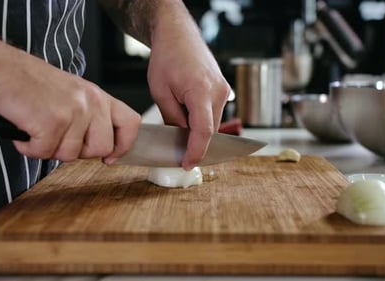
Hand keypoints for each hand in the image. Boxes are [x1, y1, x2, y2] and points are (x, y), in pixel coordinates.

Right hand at [0, 47, 140, 163]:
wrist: (0, 69)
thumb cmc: (32, 83)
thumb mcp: (74, 94)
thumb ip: (91, 117)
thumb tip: (104, 149)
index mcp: (99, 96)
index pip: (130, 123)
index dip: (123, 146)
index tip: (110, 157)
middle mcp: (91, 102)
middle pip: (102, 148)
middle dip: (79, 152)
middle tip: (58, 138)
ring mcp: (73, 112)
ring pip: (71, 155)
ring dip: (49, 148)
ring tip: (37, 128)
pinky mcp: (52, 122)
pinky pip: (45, 153)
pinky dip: (29, 148)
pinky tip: (25, 131)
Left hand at [146, 3, 229, 169]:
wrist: (178, 35)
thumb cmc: (166, 58)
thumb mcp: (160, 92)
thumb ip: (172, 119)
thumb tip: (179, 140)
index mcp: (200, 91)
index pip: (204, 130)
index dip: (196, 151)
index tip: (187, 164)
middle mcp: (218, 91)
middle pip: (210, 129)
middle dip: (195, 143)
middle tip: (177, 153)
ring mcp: (224, 90)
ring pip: (213, 123)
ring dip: (198, 131)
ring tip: (179, 125)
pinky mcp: (223, 89)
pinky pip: (214, 113)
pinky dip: (203, 120)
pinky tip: (188, 117)